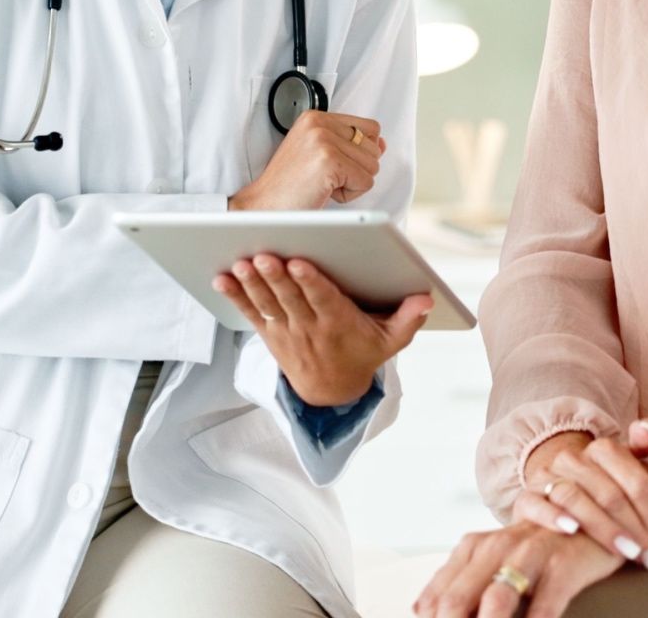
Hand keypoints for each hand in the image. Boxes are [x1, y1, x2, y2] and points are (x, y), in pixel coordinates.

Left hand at [213, 254, 432, 404]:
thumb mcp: (391, 341)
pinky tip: (221, 278)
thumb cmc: (363, 354)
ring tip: (241, 264)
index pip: (322, 300)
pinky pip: (250, 313)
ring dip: (252, 284)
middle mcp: (309, 328)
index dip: (309, 282)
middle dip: (276, 277)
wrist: (332, 391)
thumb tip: (426, 299)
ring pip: (267, 304)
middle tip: (263, 256)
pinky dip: (235, 296)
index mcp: (338, 324)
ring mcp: (286, 331)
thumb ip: (409, 319)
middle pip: (290, 299)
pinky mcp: (269, 333)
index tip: (299, 263)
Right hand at [228, 110, 386, 210]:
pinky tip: (324, 192)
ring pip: (372, 165)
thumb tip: (381, 144)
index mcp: (316, 117)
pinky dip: (349, 194)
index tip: (336, 165)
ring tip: (322, 184)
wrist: (262, 206)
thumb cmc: (288, 186)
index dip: (360, 152)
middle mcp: (320, 123)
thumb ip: (348, 144)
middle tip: (324, 178)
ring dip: (352, 183)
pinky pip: (365, 181)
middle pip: (374, 148)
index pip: (370, 127)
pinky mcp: (329, 161)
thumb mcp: (317, 153)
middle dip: (355, 170)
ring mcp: (323, 141)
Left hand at [415, 521, 620, 617]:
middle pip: (455, 603)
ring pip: (495, 604)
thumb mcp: (493, 557)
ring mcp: (528, 555)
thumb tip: (421, 610)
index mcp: (473, 548)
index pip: (436, 599)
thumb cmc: (536, 547)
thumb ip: (458, 582)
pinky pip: (542, 611)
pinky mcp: (561, 567)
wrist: (587, 513)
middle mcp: (495, 549)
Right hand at [517, 419, 647, 564]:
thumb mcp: (631, 466)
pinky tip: (571, 530)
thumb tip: (646, 432)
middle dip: (633, 528)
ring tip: (626, 553)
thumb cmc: (606, 487)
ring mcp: (547, 476)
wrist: (559, 494)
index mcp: (603, 449)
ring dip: (603, 529)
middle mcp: (573, 459)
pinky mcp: (526, 498)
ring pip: (575, 498)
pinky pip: (535, 503)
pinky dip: (552, 516)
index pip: (635, 480)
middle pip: (608, 493)